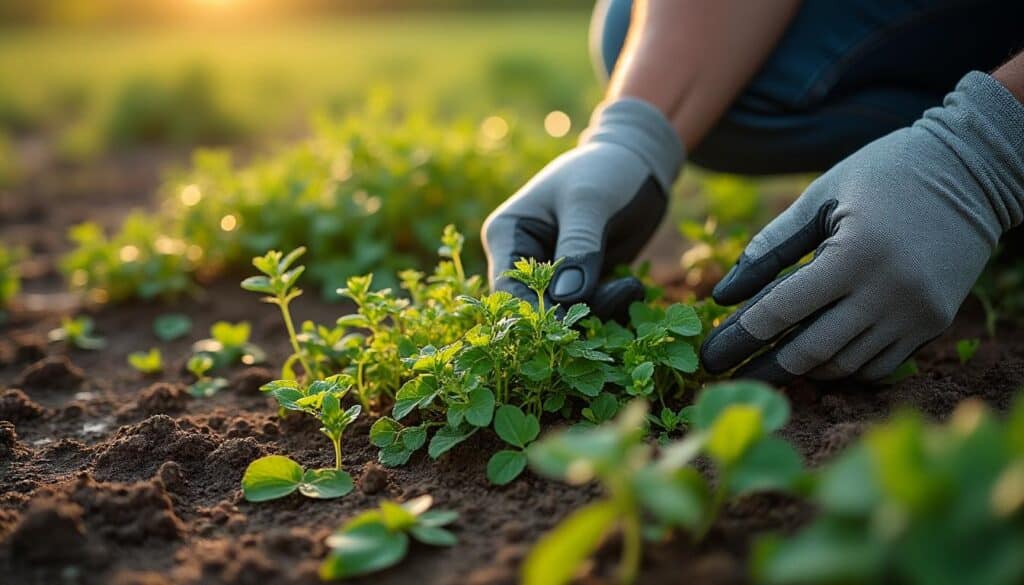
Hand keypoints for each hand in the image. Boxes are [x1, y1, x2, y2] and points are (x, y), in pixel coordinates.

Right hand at [482, 98, 683, 320]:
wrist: (637, 162)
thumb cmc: (606, 171)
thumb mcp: (590, 203)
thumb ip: (578, 249)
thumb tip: (564, 299)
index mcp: (508, 234)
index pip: (508, 288)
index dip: (537, 311)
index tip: (574, 321)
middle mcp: (522, 258)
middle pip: (537, 308)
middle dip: (575, 314)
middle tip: (620, 294)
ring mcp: (551, 274)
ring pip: (566, 315)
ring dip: (601, 310)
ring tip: (632, 286)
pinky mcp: (579, 283)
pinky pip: (589, 312)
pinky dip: (612, 308)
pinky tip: (633, 287)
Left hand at [701, 71, 1023, 383]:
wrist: (972, 171)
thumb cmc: (883, 174)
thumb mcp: (821, 197)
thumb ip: (771, 245)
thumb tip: (723, 295)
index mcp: (854, 254)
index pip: (783, 310)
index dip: (741, 336)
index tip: (710, 356)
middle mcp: (888, 291)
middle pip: (810, 350)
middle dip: (763, 368)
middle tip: (727, 377)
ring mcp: (915, 313)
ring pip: (844, 364)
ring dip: (802, 369)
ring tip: (768, 366)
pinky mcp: (934, 323)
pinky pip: (880, 366)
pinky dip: (844, 369)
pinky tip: (817, 362)